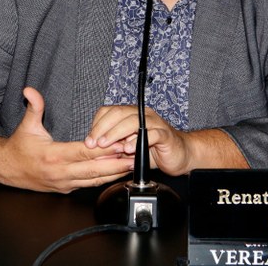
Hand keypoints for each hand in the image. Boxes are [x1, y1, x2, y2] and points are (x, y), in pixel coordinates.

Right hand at [0, 87, 133, 192]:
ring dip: (113, 174)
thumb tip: (30, 89)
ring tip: (131, 166)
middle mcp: (60, 172)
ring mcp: (64, 183)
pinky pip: (88, 185)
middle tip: (135, 157)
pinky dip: (103, 179)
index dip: (104, 149)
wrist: (6, 169)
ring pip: (94, 180)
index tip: (121, 143)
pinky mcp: (66, 189)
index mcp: (53, 156)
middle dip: (117, 164)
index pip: (85, 152)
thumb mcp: (26, 125)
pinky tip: (116, 173)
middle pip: (95, 170)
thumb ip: (34, 107)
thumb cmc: (18, 147)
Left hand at [85, 106, 247, 176]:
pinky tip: (129, 149)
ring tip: (106, 144)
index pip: (109, 111)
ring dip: (116, 133)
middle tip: (94, 143)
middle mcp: (142, 115)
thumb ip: (113, 148)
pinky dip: (138, 141)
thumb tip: (94, 153)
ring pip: (132, 121)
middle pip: (118, 113)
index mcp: (131, 115)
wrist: (179, 155)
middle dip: (102, 129)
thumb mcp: (128, 149)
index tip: (89, 140)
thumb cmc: (154, 150)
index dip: (97, 125)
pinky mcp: (164, 134)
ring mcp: (154, 123)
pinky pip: (150, 134)